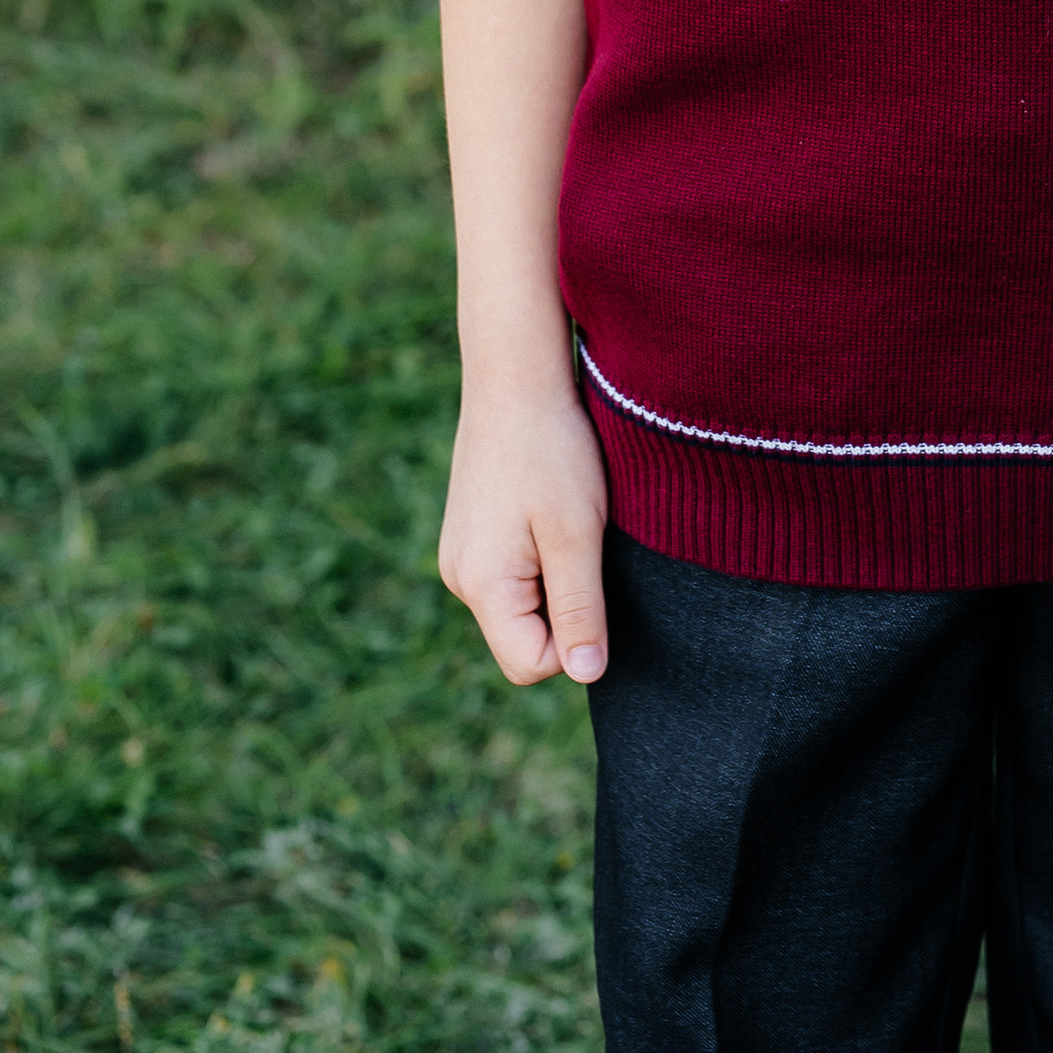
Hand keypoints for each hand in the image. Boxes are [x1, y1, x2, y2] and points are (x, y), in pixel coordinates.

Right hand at [438, 367, 610, 684]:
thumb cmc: (553, 450)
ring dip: (554, 576)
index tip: (592, 576)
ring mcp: (461, 555)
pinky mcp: (470, 534)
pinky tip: (548, 507)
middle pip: (524, 639)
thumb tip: (587, 675)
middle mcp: (460, 579)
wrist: (516, 376)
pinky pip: (512, 575)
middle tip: (581, 540)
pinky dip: (539, 555)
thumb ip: (580, 608)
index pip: (530, 665)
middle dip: (564, 605)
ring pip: (521, 606)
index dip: (574, 639)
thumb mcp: (578, 532)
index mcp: (481, 586)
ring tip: (565, 517)